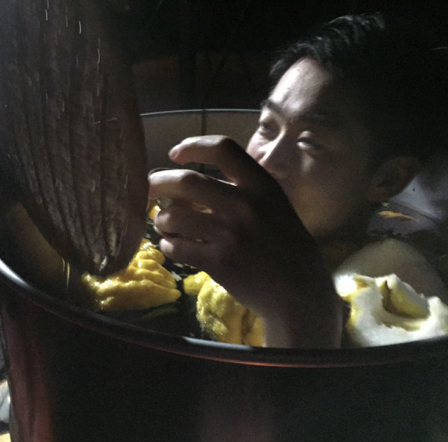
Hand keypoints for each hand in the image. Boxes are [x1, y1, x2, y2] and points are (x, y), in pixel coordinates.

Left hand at [149, 135, 342, 347]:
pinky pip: (178, 247)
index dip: (193, 146)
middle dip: (159, 182)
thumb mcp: (275, 206)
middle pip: (187, 181)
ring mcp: (229, 234)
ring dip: (161, 219)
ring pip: (174, 216)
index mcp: (261, 186)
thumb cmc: (287, 245)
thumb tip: (195, 184)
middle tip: (149, 188)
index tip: (176, 154)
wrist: (298, 289)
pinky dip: (168, 245)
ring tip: (163, 223)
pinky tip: (171, 246)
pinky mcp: (218, 262)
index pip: (223, 149)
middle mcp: (243, 205)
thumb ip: (244, 191)